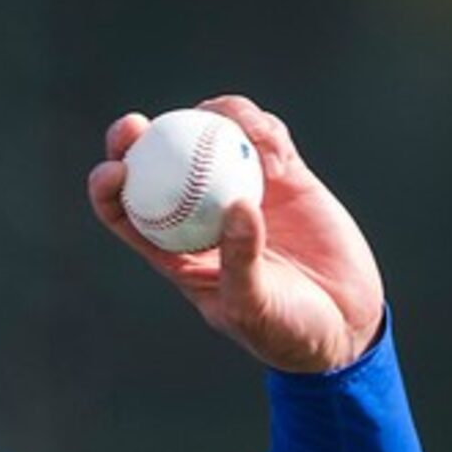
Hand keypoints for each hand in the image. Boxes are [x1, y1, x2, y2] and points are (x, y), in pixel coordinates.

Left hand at [86, 95, 385, 374]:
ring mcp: (242, 189)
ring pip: (209, 140)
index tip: (113, 170)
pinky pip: (265, 140)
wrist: (344, 324)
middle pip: (156, 164)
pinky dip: (260, 128)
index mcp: (174, 248)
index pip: (125, 211)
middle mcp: (201, 212)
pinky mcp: (286, 178)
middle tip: (136, 125)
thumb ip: (241, 261)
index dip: (107, 187)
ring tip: (217, 121)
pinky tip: (264, 135)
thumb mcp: (252, 306)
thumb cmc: (283, 330)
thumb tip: (237, 206)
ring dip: (204, 121)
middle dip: (135, 138)